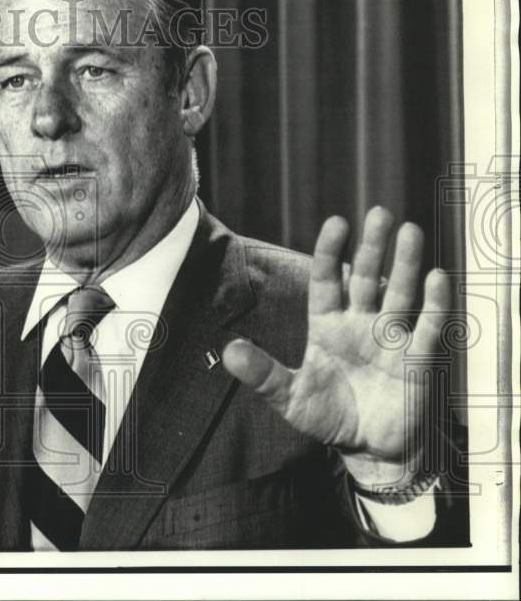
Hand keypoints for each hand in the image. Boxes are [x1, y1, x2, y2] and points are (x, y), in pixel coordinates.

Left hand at [222, 206, 450, 485]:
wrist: (369, 450)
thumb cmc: (328, 417)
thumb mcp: (289, 397)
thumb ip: (263, 374)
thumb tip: (228, 351)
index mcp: (328, 327)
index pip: (328, 281)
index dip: (330, 253)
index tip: (337, 222)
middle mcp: (361, 325)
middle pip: (367, 278)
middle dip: (373, 247)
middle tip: (380, 213)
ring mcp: (391, 340)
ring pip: (399, 294)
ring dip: (405, 264)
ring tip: (409, 231)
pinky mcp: (417, 361)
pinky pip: (429, 327)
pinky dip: (435, 303)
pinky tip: (436, 276)